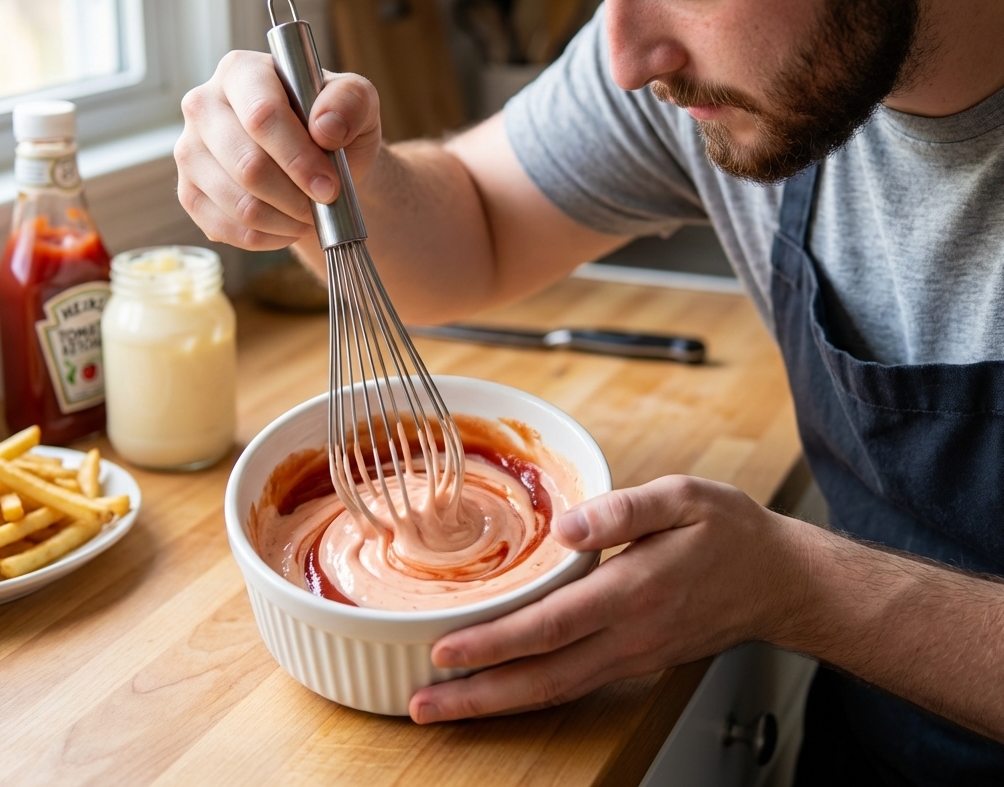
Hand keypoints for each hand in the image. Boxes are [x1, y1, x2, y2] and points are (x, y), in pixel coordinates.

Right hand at [174, 50, 382, 249]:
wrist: (319, 161)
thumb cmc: (334, 125)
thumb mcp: (358, 102)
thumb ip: (350, 101)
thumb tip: (325, 128)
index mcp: (241, 71)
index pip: (261, 115)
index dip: (298, 158)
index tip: (330, 186)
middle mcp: (203, 106)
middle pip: (247, 165)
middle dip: (295, 196)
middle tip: (325, 203)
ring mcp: (189, 151)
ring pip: (237, 203)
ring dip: (284, 220)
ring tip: (311, 215)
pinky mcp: (188, 193)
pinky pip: (224, 228)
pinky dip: (265, 238)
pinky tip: (288, 227)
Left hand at [409, 476, 804, 722]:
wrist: (780, 582)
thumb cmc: (730, 532)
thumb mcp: (685, 497)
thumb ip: (625, 508)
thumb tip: (570, 525)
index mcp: (636, 589)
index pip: (552, 626)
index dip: (495, 642)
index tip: (445, 650)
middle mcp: (631, 635)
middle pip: (543, 678)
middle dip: (479, 694)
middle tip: (423, 704)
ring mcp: (634, 656)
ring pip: (556, 690)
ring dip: (498, 702)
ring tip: (447, 706)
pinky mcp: (637, 660)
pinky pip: (575, 684)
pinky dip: (531, 693)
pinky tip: (503, 687)